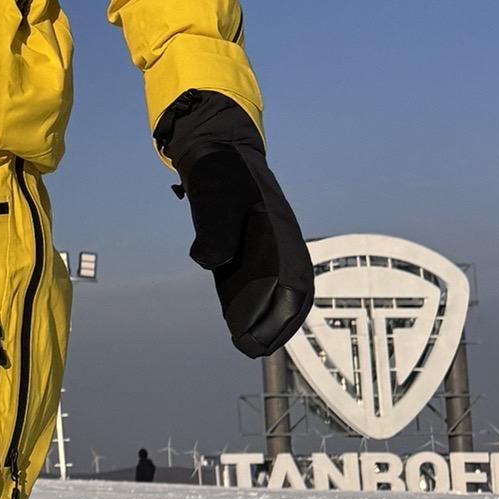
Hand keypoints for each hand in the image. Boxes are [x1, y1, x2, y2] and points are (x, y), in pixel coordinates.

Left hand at [155, 90, 315, 358]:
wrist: (215, 150)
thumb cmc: (219, 175)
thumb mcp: (215, 198)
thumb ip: (214, 231)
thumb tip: (208, 262)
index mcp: (279, 229)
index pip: (289, 277)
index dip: (281, 307)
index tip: (268, 332)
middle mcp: (277, 241)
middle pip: (287, 289)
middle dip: (276, 320)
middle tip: (257, 348)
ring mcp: (264, 244)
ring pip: (272, 287)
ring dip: (265, 315)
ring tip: (249, 344)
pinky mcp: (246, 245)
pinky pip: (253, 278)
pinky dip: (249, 300)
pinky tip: (235, 321)